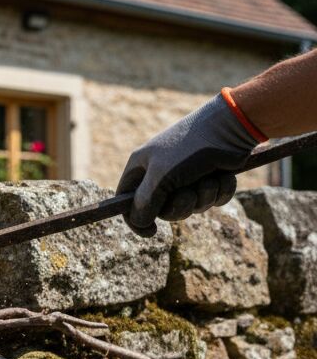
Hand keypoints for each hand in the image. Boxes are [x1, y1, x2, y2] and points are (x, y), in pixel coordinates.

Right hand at [117, 93, 260, 235]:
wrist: (232, 127)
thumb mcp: (160, 176)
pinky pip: (212, 200)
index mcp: (142, 168)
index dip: (136, 220)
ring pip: (191, 207)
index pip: (127, 201)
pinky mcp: (210, 178)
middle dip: (180, 206)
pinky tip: (222, 174)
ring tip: (208, 177)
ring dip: (203, 196)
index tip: (151, 232)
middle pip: (163, 210)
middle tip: (188, 194)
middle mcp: (161, 173)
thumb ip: (144, 202)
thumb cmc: (189, 148)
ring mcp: (186, 177)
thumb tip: (138, 222)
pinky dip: (219, 191)